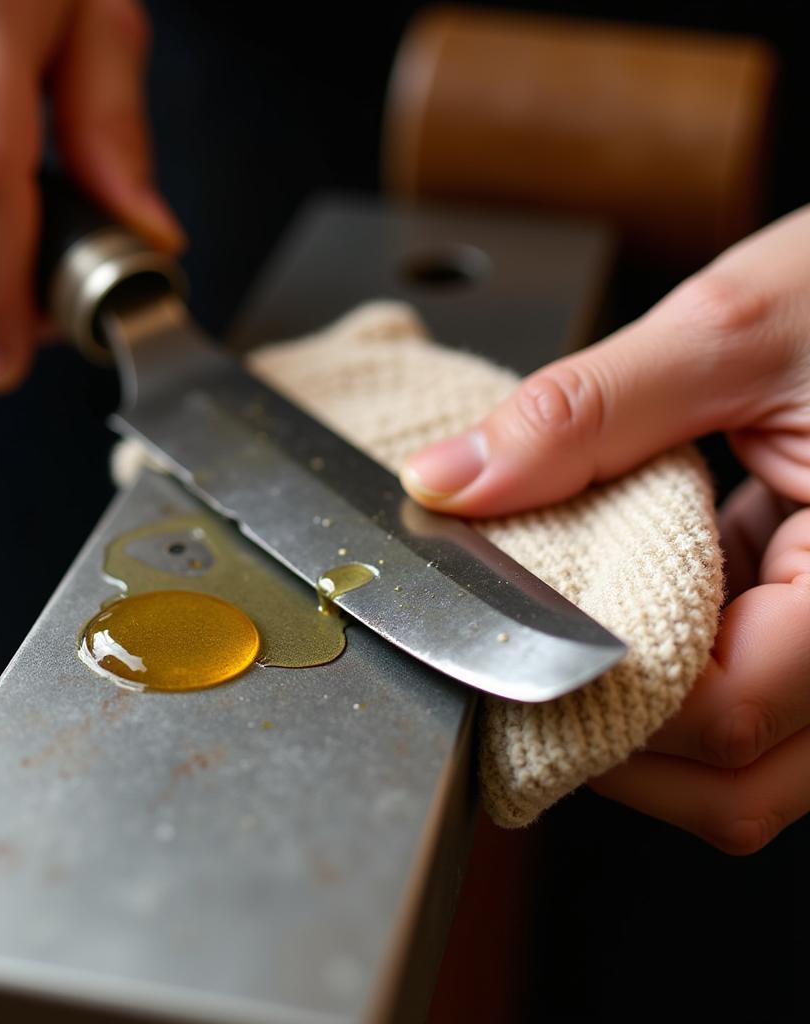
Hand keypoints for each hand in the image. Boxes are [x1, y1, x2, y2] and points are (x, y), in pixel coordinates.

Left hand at [401, 206, 809, 853]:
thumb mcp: (730, 332)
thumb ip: (582, 416)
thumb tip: (448, 483)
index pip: (729, 714)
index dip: (601, 699)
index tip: (505, 649)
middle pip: (736, 779)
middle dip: (613, 741)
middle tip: (517, 667)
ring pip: (740, 754)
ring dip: (638, 715)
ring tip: (560, 636)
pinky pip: (741, 682)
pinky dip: (665, 661)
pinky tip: (611, 601)